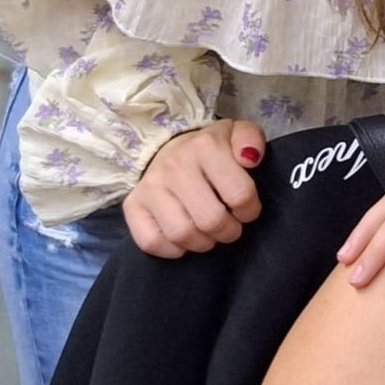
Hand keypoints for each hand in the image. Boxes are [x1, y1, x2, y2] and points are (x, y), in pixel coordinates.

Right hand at [123, 120, 264, 257]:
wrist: (167, 148)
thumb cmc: (211, 149)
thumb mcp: (237, 134)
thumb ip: (251, 140)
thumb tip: (250, 159)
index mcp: (205, 147)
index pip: (240, 194)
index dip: (250, 210)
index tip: (246, 210)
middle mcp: (174, 166)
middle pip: (211, 220)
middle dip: (229, 231)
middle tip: (230, 226)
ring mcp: (150, 187)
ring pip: (182, 234)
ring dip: (203, 243)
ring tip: (209, 233)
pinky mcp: (132, 206)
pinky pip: (151, 243)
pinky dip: (172, 250)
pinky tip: (185, 239)